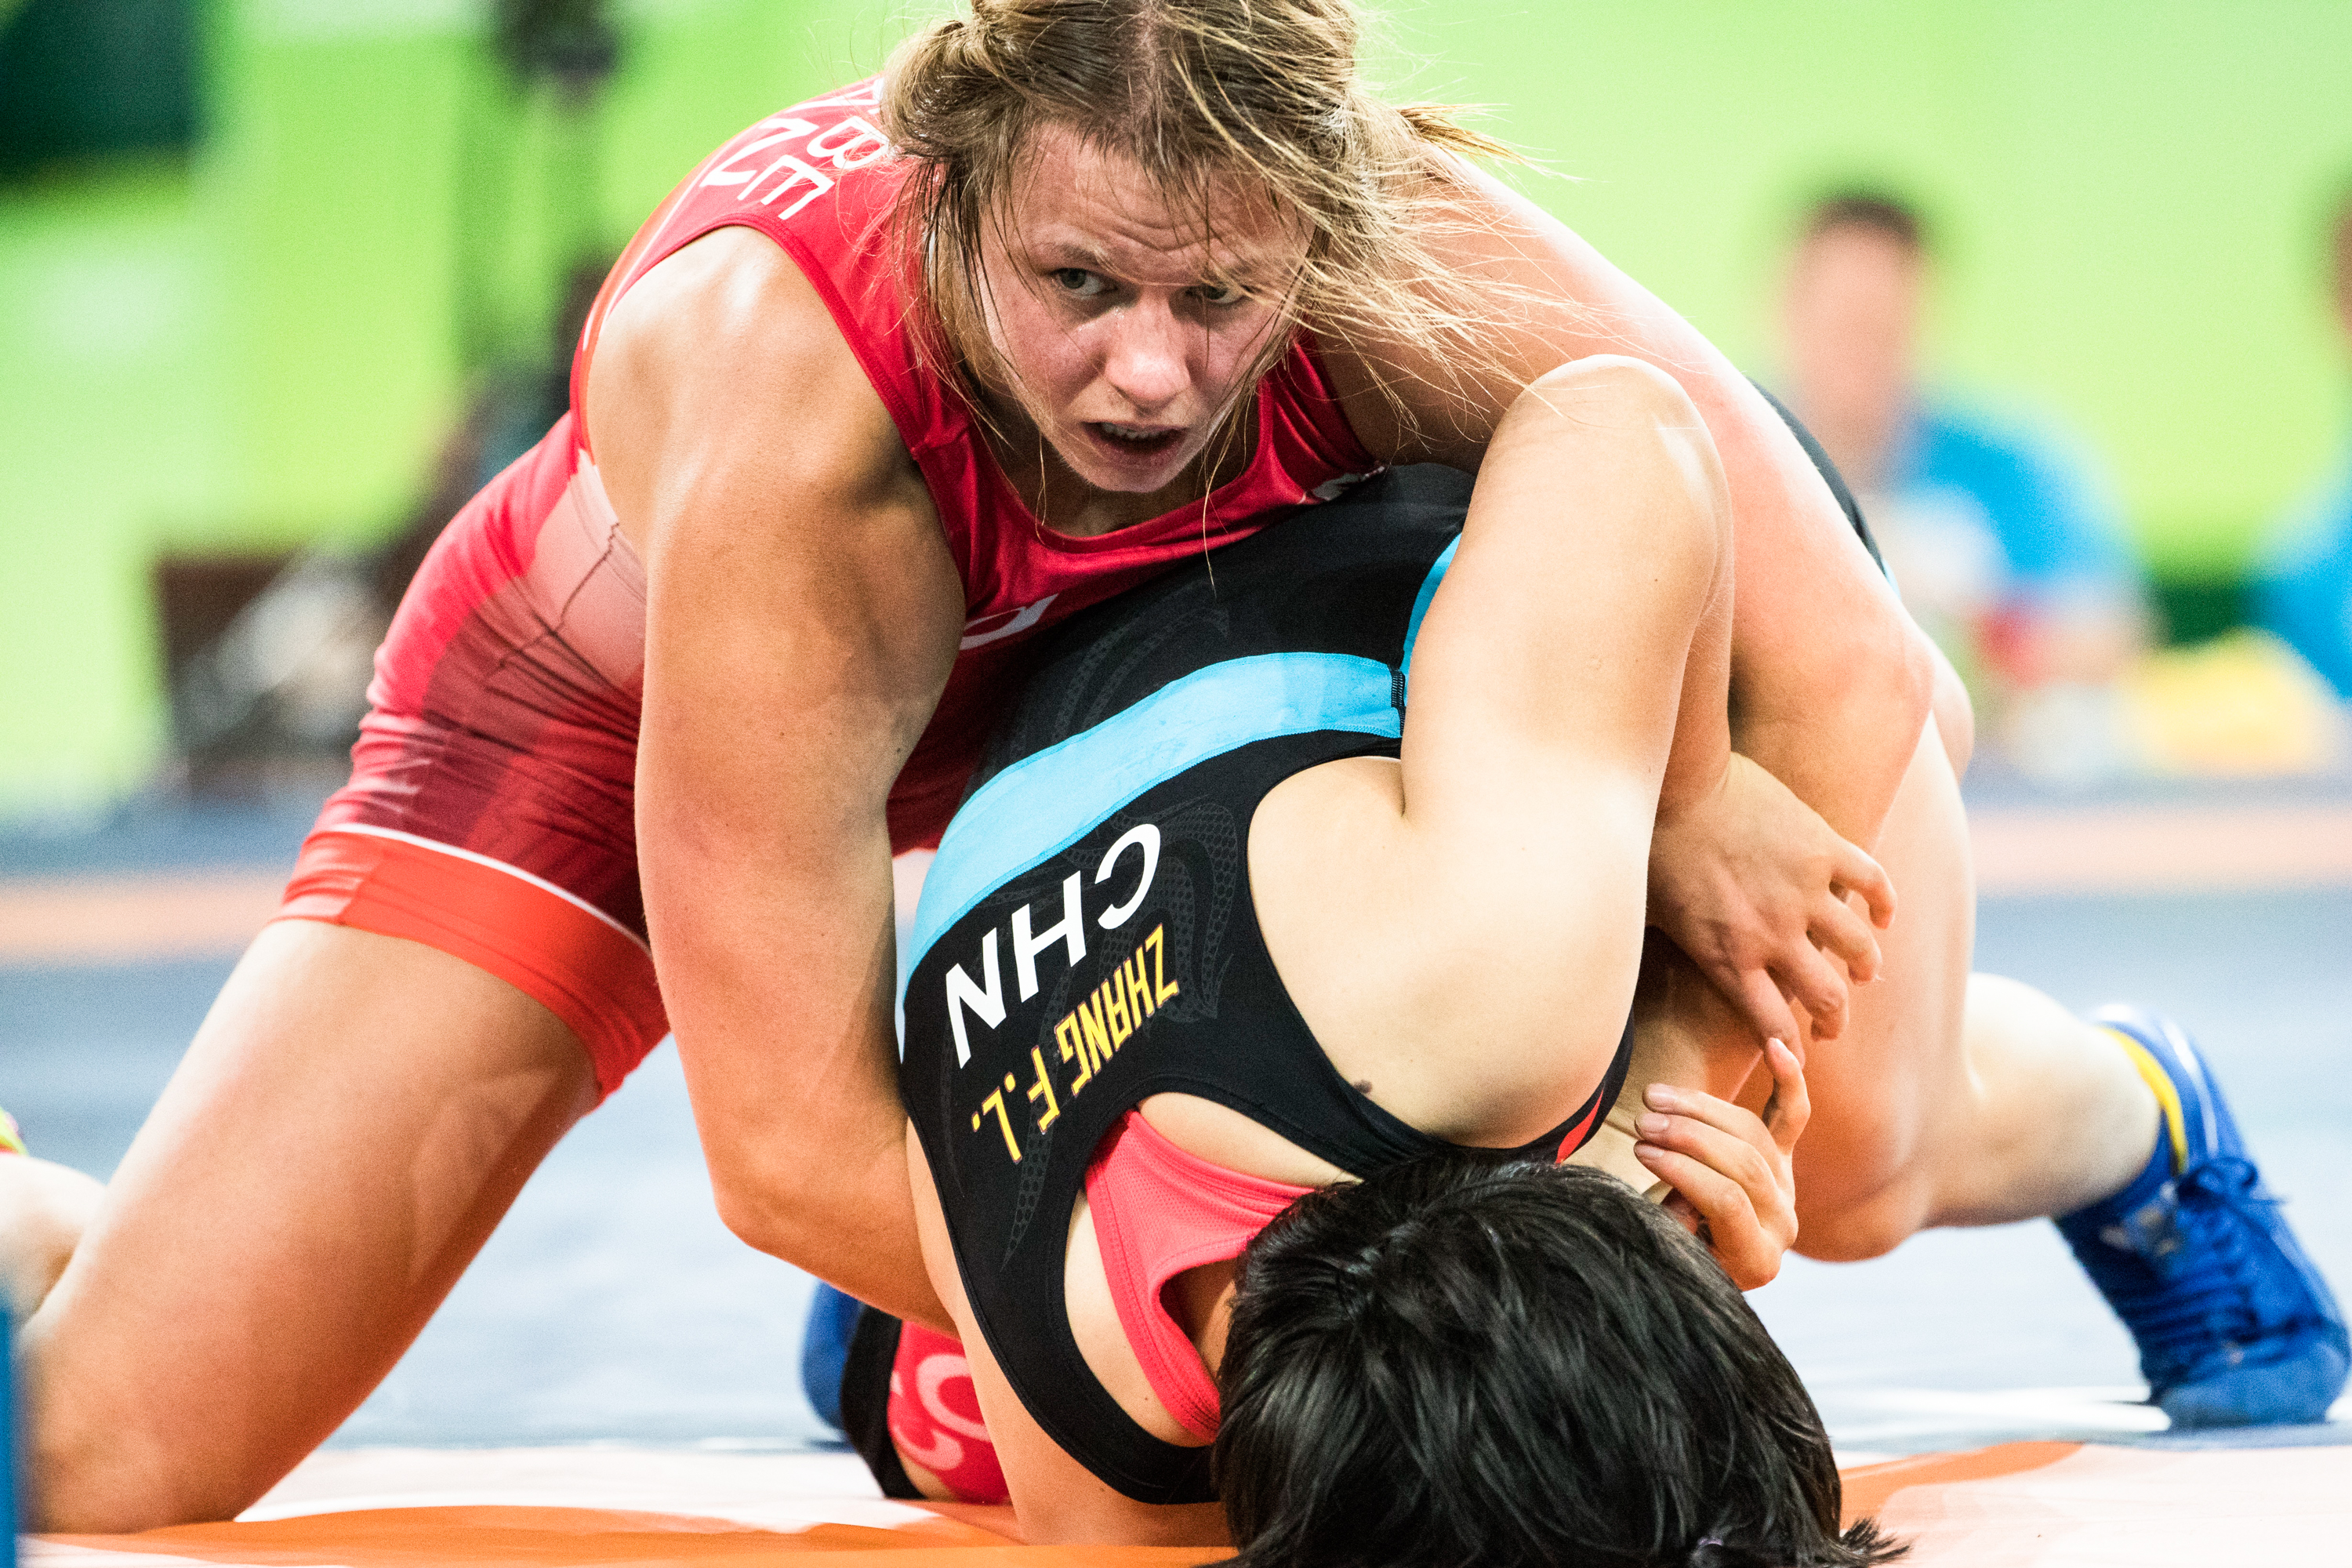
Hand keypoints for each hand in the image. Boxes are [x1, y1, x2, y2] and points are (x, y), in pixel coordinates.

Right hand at [1632, 1036, 1807, 1288]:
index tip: (1641, 1152)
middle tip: (1642, 1123)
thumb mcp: (1665, 1251)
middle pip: (1744, 1161)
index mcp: (1757, 1257)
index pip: (1728, 1200)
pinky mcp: (1782, 1158)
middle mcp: (1781, 1222)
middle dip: (1688, 1136)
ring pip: (1753, 1132)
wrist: (1690, 1258)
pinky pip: (1791, 1114)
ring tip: (1654, 1097)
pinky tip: (1775, 1046)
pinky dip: (1787, 1078)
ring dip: (1700, 1108)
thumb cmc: (1668, 1255)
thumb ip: (1672, 1228)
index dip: (1683, 1171)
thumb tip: (1675, 1196)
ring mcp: (1786, 1187)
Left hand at [1646, 752, 1893, 1045]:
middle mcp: (1773, 936)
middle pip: (1827, 998)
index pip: (1773, 1025)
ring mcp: (1804, 893)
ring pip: (1858, 948)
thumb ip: (1671, 949)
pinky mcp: (1824, 850)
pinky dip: (1884, 903)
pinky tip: (1883, 914)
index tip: (1799, 1049)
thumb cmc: (1651, 849)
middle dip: (1835, 1019)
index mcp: (1729, 958)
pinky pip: (1871, 883)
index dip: (1791, 1047)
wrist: (1676, 785)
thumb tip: (1641, 975)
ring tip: (1864, 970)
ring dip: (1865, 965)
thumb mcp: (1651, 917)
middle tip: (1833, 1022)